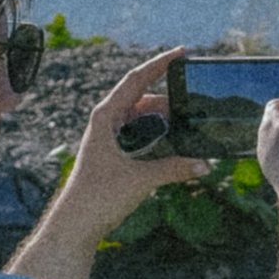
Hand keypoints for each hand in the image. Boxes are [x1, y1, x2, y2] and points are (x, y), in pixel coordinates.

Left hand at [53, 50, 207, 240]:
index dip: (159, 64)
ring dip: (163, 115)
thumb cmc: (97, 198)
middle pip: (141, 96)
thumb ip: (174, 169)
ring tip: (188, 116)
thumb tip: (205, 165)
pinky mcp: (111, 153)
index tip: (181, 52)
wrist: (74, 225)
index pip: (136, 80)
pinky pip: (138, 132)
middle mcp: (104, 122)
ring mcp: (107, 137)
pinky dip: (156, 131)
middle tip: (193, 91)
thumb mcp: (140, 180)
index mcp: (105, 117)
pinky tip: (173, 139)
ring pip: (140, 116)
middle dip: (167, 93)